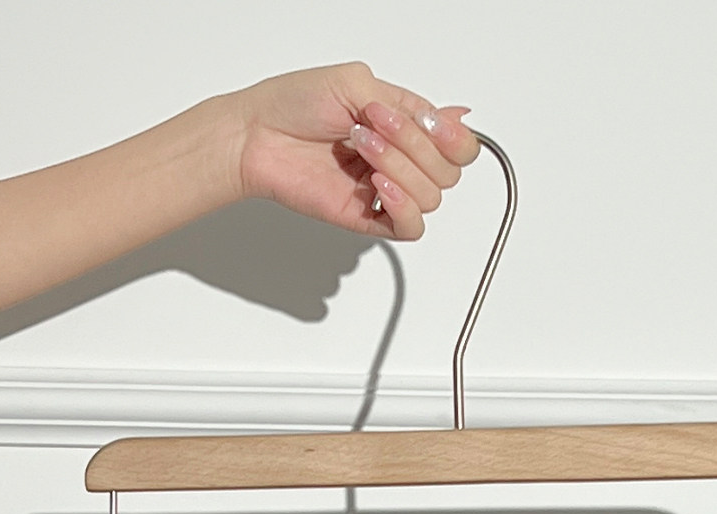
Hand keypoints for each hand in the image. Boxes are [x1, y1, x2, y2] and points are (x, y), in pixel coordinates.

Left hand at [227, 62, 478, 241]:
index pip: (458, 146)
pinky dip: (402, 206)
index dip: (455, 139)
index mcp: (403, 127)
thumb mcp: (357, 83)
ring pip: (431, 198)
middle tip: (373, 127)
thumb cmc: (294, 104)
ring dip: (400, 167)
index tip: (433, 124)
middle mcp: (399, 160)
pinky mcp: (368, 219)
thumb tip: (456, 115)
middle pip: (448, 173)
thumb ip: (409, 104)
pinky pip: (410, 228)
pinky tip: (378, 186)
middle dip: (415, 146)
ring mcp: (385, 191)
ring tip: (360, 148)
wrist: (258, 136)